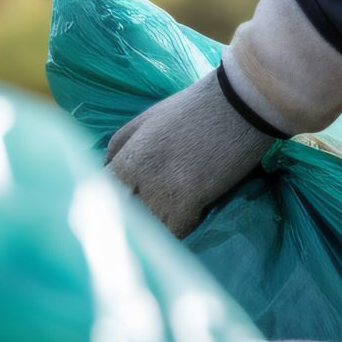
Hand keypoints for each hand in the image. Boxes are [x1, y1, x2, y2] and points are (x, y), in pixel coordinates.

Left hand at [105, 0, 341, 236]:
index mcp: (126, 152)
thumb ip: (120, 147)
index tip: (111, 217)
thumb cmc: (197, 106)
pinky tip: (184, 230)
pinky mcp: (189, 200)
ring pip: (144, 228)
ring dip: (151, 234)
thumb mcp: (148, 119)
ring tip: (159, 238)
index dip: (104, 207)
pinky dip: (177, 235)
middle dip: (125, 224)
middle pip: (118, 214)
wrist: (243, 103)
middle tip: (132, 234)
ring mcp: (162, 188)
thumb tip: (103, 174)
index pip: (98, 192)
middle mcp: (138, 172)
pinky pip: (173, 233)